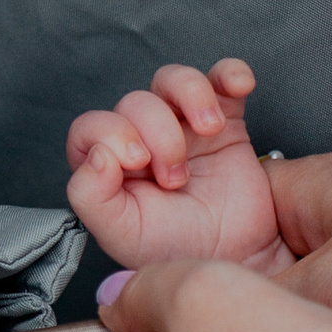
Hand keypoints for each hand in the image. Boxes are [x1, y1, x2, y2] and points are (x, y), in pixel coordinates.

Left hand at [66, 58, 286, 276]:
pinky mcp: (225, 118)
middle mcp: (142, 138)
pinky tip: (240, 86)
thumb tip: (95, 154)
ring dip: (190, 95)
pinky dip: (231, 73)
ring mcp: (184, 125)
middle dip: (159, 136)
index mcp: (111, 165)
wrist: (235, 258)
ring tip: (210, 129)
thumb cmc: (177, 248)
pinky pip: (224, 78)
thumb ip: (91, 197)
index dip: (111, 134)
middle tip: (177, 179)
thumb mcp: (123, 235)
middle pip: (136, 102)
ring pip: (173, 80)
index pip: (92, 127)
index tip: (138, 162)